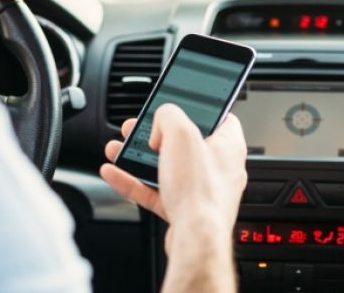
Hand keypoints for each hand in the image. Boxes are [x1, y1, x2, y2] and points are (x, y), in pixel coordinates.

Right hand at [100, 106, 247, 246]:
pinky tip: (115, 173)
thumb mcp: (181, 133)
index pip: (219, 115)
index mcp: (228, 145)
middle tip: (137, 129)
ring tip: (118, 149)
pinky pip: (156, 190)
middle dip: (155, 134)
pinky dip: (135, 181)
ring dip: (139, 157)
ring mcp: (201, 190)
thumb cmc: (200, 192)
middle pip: (184, 141)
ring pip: (166, 166)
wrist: (195, 240)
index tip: (177, 103)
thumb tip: (160, 122)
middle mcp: (218, 167)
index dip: (196, 106)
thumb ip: (168, 115)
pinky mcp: (184, 209)